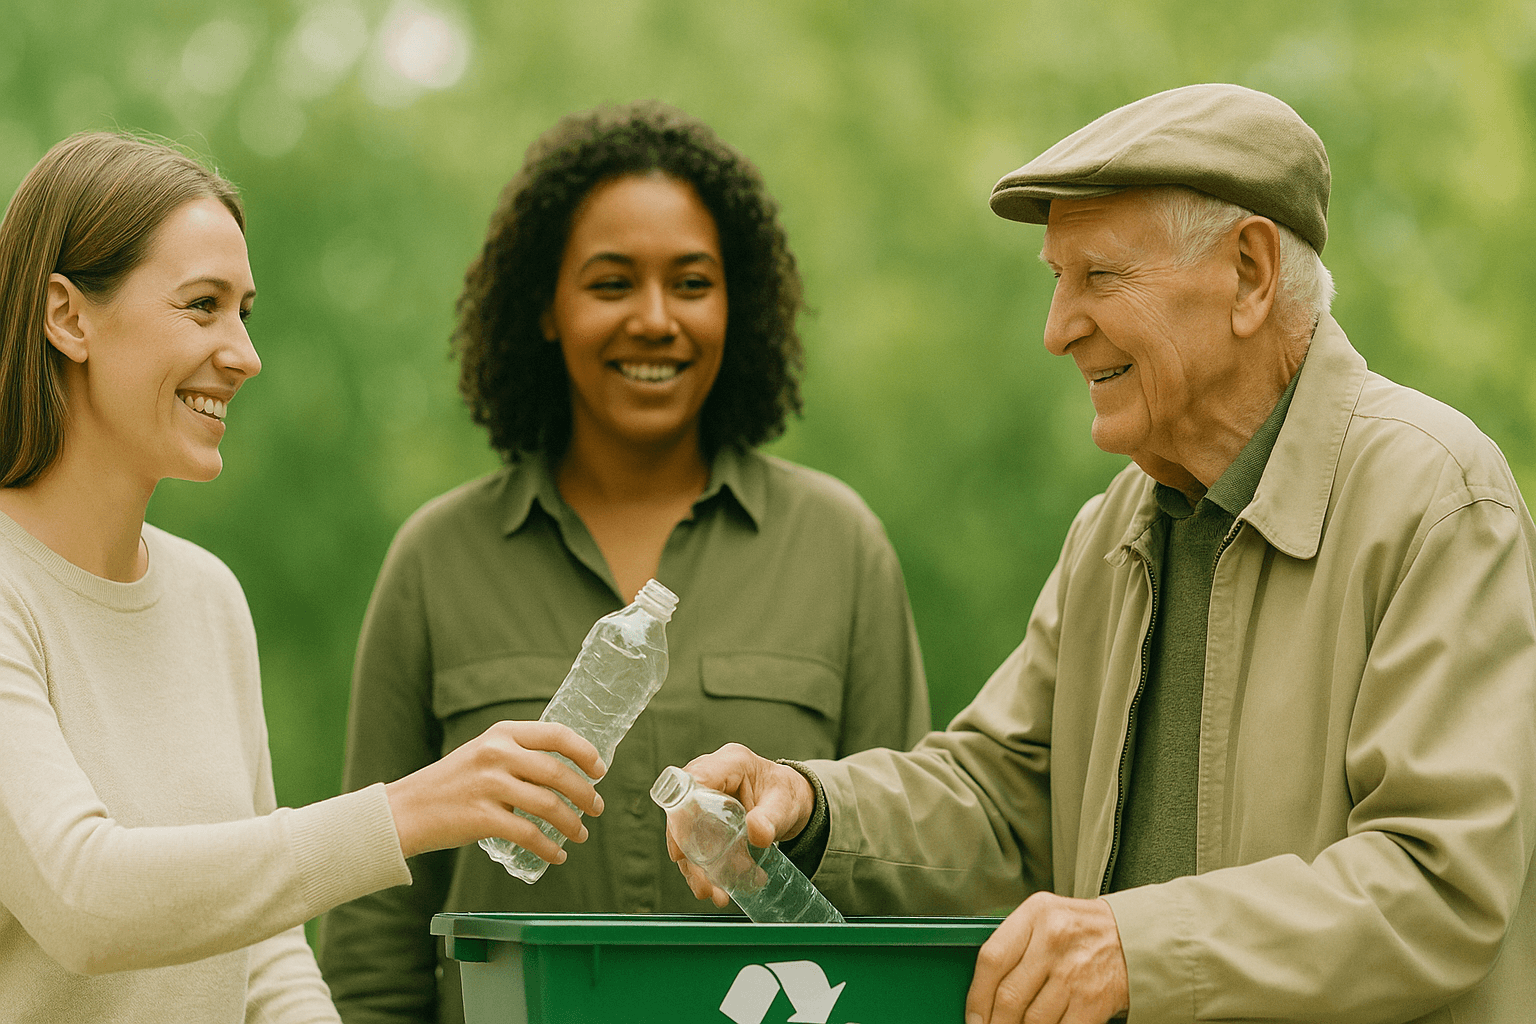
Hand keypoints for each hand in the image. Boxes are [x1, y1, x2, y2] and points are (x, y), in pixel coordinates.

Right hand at [385, 721, 605, 859]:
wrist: (405, 810)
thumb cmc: (451, 784)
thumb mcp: (484, 753)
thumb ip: (518, 756)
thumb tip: (566, 772)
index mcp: (502, 733)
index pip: (557, 734)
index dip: (585, 752)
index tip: (600, 770)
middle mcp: (497, 753)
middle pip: (558, 772)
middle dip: (585, 793)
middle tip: (596, 808)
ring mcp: (489, 785)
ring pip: (548, 805)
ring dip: (572, 823)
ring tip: (580, 834)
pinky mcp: (482, 817)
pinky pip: (529, 834)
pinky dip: (549, 847)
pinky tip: (558, 854)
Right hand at [666, 743, 814, 906]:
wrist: (793, 802)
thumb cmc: (788, 795)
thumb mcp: (785, 804)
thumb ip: (772, 818)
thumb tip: (757, 834)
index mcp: (730, 762)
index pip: (693, 783)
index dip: (682, 815)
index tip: (684, 851)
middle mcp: (712, 777)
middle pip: (683, 812)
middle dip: (689, 853)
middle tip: (706, 885)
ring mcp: (706, 797)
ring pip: (687, 833)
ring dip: (696, 867)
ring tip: (714, 894)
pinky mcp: (706, 817)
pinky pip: (696, 842)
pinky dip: (705, 868)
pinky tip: (718, 888)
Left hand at [965, 892, 1128, 1023]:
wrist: (1138, 938)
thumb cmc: (1084, 929)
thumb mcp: (1046, 917)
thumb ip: (1015, 943)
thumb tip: (985, 989)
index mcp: (1036, 915)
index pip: (991, 958)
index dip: (976, 995)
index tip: (973, 1016)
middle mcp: (1054, 941)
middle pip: (1008, 995)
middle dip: (994, 1023)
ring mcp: (1074, 972)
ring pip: (1031, 1020)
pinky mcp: (1093, 1000)